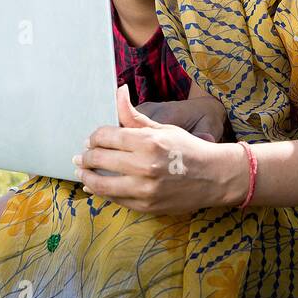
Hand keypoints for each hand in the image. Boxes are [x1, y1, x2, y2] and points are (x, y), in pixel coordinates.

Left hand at [74, 86, 244, 213]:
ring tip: (82, 172)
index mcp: (148, 141)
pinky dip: (102, 192)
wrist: (215, 177)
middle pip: (99, 158)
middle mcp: (144, 166)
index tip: (92, 139)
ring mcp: (144, 189)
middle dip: (86, 156)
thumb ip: (135, 114)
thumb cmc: (188, 148)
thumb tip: (119, 91)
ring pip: (101, 184)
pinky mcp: (146, 206)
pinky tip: (96, 186)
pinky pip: (115, 199)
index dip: (94, 137)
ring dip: (87, 177)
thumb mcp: (163, 127)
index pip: (106, 137)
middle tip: (81, 156)